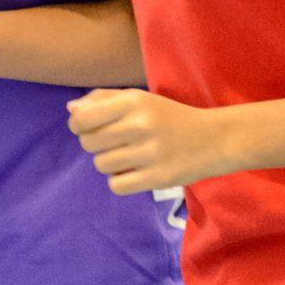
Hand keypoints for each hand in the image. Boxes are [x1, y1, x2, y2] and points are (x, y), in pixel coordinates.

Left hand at [67, 89, 239, 195]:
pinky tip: (134, 172)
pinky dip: (120, 181)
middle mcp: (140, 125)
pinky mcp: (158, 178)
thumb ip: (102, 99)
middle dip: (94, 144)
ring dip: (109, 163)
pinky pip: (116, 186)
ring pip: (101, 165)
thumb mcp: (139, 98)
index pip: (82, 119)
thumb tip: (71, 111)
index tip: (89, 128)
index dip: (78, 126)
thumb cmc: (168, 117)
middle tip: (114, 143)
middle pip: (88, 143)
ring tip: (127, 156)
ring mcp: (150, 153)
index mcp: (133, 101)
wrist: (214, 139)